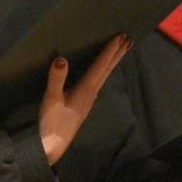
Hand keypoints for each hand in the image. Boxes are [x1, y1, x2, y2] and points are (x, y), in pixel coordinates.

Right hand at [38, 35, 130, 165]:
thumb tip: (61, 59)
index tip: (120, 37)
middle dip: (117, 55)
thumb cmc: (52, 122)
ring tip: (120, 51)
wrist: (53, 144)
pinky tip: (101, 73)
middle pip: (107, 70)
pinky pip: (97, 81)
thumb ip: (56, 79)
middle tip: (129, 39)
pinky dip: (103, 71)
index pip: (100, 66)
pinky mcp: (84, 103)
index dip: (110, 51)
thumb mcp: (51, 99)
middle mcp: (91, 93)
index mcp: (86, 90)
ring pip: (104, 76)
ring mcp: (89, 99)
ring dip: (112, 62)